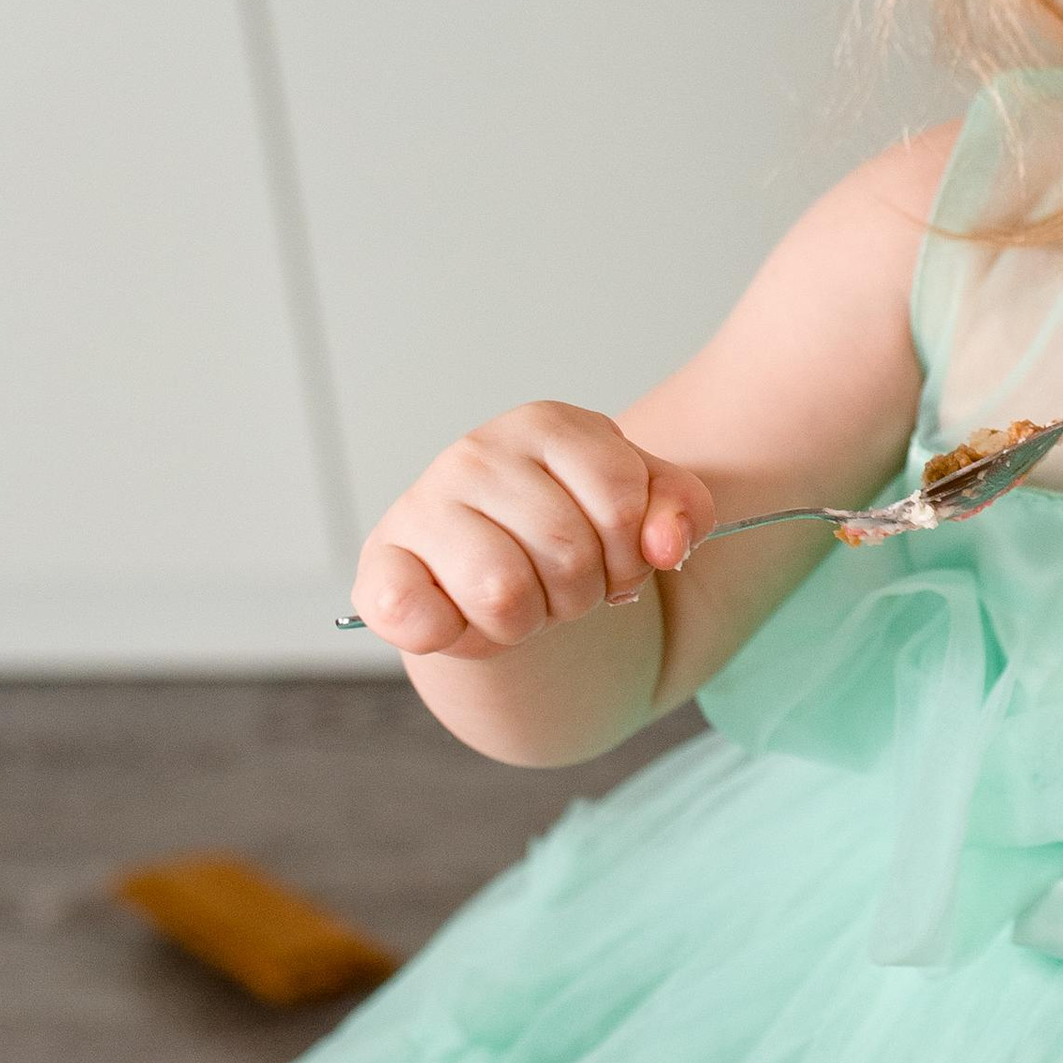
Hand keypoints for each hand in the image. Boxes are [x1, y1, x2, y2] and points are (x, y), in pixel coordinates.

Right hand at [350, 403, 716, 659]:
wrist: (497, 575)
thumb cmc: (569, 532)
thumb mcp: (642, 509)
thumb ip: (680, 511)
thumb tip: (666, 545)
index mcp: (547, 426)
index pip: (621, 501)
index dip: (633, 554)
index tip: (616, 559)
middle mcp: (477, 453)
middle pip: (569, 554)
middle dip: (583, 594)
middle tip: (562, 587)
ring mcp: (422, 506)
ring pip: (505, 595)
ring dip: (527, 624)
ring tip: (519, 602)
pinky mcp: (382, 566)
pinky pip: (415, 616)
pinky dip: (454, 636)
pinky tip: (463, 618)